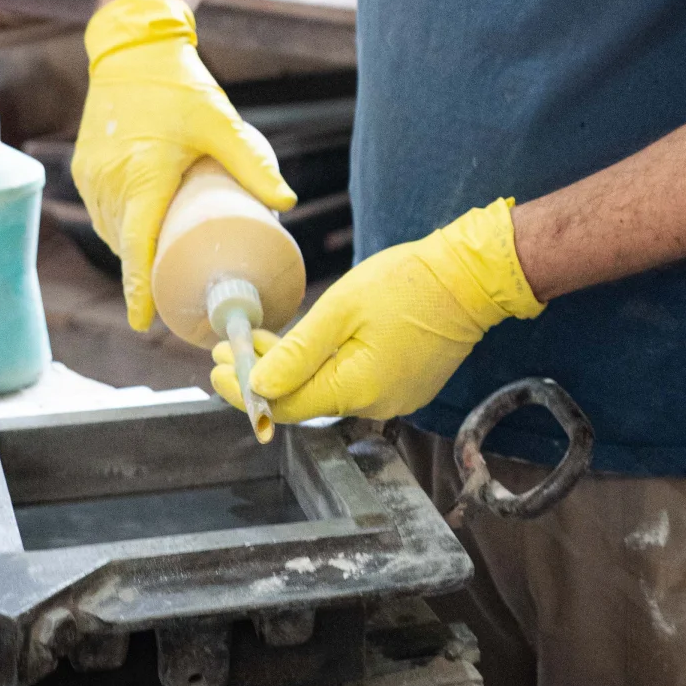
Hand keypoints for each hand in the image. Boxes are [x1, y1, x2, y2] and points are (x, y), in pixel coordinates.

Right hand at [71, 0, 295, 330]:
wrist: (132, 50)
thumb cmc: (179, 86)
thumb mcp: (221, 122)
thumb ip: (253, 162)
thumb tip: (286, 204)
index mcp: (143, 173)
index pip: (137, 244)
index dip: (139, 286)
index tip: (144, 320)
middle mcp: (110, 180)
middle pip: (126, 244)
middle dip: (146, 274)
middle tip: (174, 296)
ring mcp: (92, 176)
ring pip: (111, 232)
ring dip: (133, 251)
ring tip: (163, 265)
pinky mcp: (84, 170)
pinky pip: (103, 213)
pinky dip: (120, 230)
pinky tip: (140, 236)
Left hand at [210, 199, 541, 421]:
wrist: (470, 278)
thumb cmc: (408, 284)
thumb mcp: (342, 308)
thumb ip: (298, 352)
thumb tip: (258, 387)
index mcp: (356, 389)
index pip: (285, 406)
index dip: (244, 391)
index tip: (215, 368)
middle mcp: (375, 405)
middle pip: (304, 400)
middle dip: (263, 376)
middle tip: (230, 349)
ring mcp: (393, 398)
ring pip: (327, 390)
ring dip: (291, 369)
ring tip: (260, 341)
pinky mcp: (405, 385)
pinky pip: (352, 382)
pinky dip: (322, 366)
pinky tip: (305, 344)